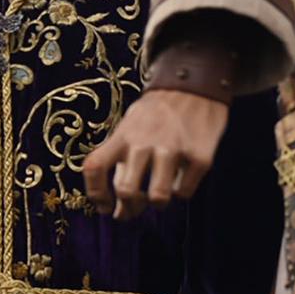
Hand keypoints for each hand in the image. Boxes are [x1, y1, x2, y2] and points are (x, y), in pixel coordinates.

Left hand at [82, 90, 228, 218]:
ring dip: (156, 204)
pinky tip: (180, 180)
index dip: (96, 194)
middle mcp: (145, 142)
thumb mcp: (131, 126)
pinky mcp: (200, 158)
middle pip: (126, 190)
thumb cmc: (158, 112)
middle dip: (129, 208)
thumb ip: (121, 160)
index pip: (95, 167)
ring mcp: (173, 150)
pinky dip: (180, 192)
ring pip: (157, 198)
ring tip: (159, 196)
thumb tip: (116, 205)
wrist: (196, 84)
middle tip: (134, 209)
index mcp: (123, 135)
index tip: (105, 207)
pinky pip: (184, 193)